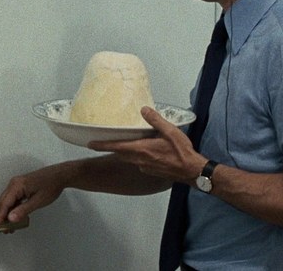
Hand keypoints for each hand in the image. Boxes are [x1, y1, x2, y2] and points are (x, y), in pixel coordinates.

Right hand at [0, 164, 67, 223]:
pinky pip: (13, 198)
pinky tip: (17, 216)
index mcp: (16, 185)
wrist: (60, 176)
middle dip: (3, 216)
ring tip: (11, 226)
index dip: (0, 217)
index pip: (3, 204)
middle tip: (6, 229)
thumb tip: (11, 219)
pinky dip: (13, 208)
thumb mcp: (38, 201)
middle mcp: (14, 184)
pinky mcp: (21, 186)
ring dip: (8, 213)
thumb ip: (23, 210)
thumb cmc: (51, 185)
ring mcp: (17, 184)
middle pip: (3, 202)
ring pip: (7, 201)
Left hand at [89, 107, 205, 183]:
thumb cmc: (181, 152)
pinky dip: (134, 157)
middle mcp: (140, 160)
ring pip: (128, 159)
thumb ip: (155, 120)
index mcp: (142, 149)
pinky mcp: (151, 172)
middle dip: (111, 148)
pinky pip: (138, 163)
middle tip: (101, 142)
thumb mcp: (170, 131)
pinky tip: (141, 152)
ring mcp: (145, 167)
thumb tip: (144, 109)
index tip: (90, 143)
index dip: (102, 145)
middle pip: (120, 153)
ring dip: (122, 152)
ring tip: (120, 144)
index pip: (117, 147)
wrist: (191, 171)